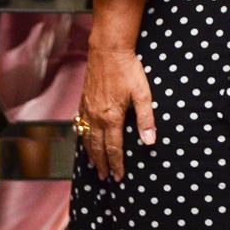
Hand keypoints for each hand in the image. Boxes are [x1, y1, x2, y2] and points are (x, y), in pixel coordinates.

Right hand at [78, 46, 155, 180]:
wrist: (107, 51)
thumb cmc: (128, 70)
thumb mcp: (143, 94)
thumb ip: (146, 118)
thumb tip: (150, 141)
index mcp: (112, 118)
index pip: (113, 148)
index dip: (117, 164)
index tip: (118, 177)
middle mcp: (96, 117)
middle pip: (97, 147)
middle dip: (102, 164)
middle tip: (104, 177)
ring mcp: (87, 110)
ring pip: (86, 138)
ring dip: (91, 154)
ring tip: (95, 165)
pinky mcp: (83, 102)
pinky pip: (80, 126)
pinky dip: (83, 138)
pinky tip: (85, 141)